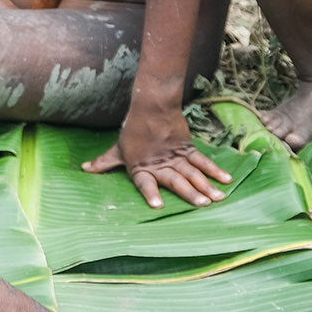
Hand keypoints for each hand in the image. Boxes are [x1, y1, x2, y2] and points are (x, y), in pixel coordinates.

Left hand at [83, 109, 231, 207]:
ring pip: (193, 173)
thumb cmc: (132, 130)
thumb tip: (85, 168)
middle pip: (176, 180)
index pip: (145, 183)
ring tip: (217, 198)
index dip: (150, 193)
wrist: (151, 107)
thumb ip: (104, 162)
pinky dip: (215, 170)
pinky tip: (226, 180)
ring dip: (206, 185)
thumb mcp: (117, 149)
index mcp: (141, 167)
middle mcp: (160, 165)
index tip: (157, 205)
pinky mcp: (187, 149)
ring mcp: (176, 157)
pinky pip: (203, 161)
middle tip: (201, 204)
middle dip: (190, 193)